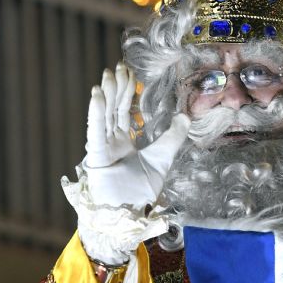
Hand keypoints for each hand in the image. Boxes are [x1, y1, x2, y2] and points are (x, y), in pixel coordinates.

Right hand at [62, 63, 189, 263]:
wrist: (129, 214)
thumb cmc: (141, 191)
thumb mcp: (163, 158)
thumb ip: (174, 138)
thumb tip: (186, 116)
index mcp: (124, 142)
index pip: (124, 112)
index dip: (127, 93)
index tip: (131, 74)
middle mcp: (111, 142)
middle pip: (114, 109)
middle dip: (117, 88)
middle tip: (120, 67)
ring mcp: (102, 148)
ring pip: (104, 116)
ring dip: (106, 95)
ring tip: (108, 75)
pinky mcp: (96, 156)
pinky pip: (95, 130)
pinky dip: (96, 112)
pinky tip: (98, 95)